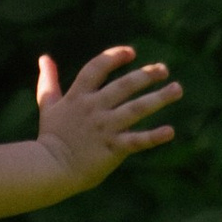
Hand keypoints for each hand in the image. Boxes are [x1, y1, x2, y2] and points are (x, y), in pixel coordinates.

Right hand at [33, 46, 180, 194]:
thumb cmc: (50, 136)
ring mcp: (104, 128)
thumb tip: (45, 57)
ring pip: (136, 109)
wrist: (49, 168)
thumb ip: (48, 79)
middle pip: (124, 85)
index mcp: (78, 96)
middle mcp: (94, 108)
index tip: (131, 52)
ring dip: (159, 98)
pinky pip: (137, 141)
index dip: (114, 57)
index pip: (97, 68)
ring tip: (177, 89)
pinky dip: (154, 136)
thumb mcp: (48, 103)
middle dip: (146, 75)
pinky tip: (170, 131)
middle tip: (164, 69)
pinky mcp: (113, 148)